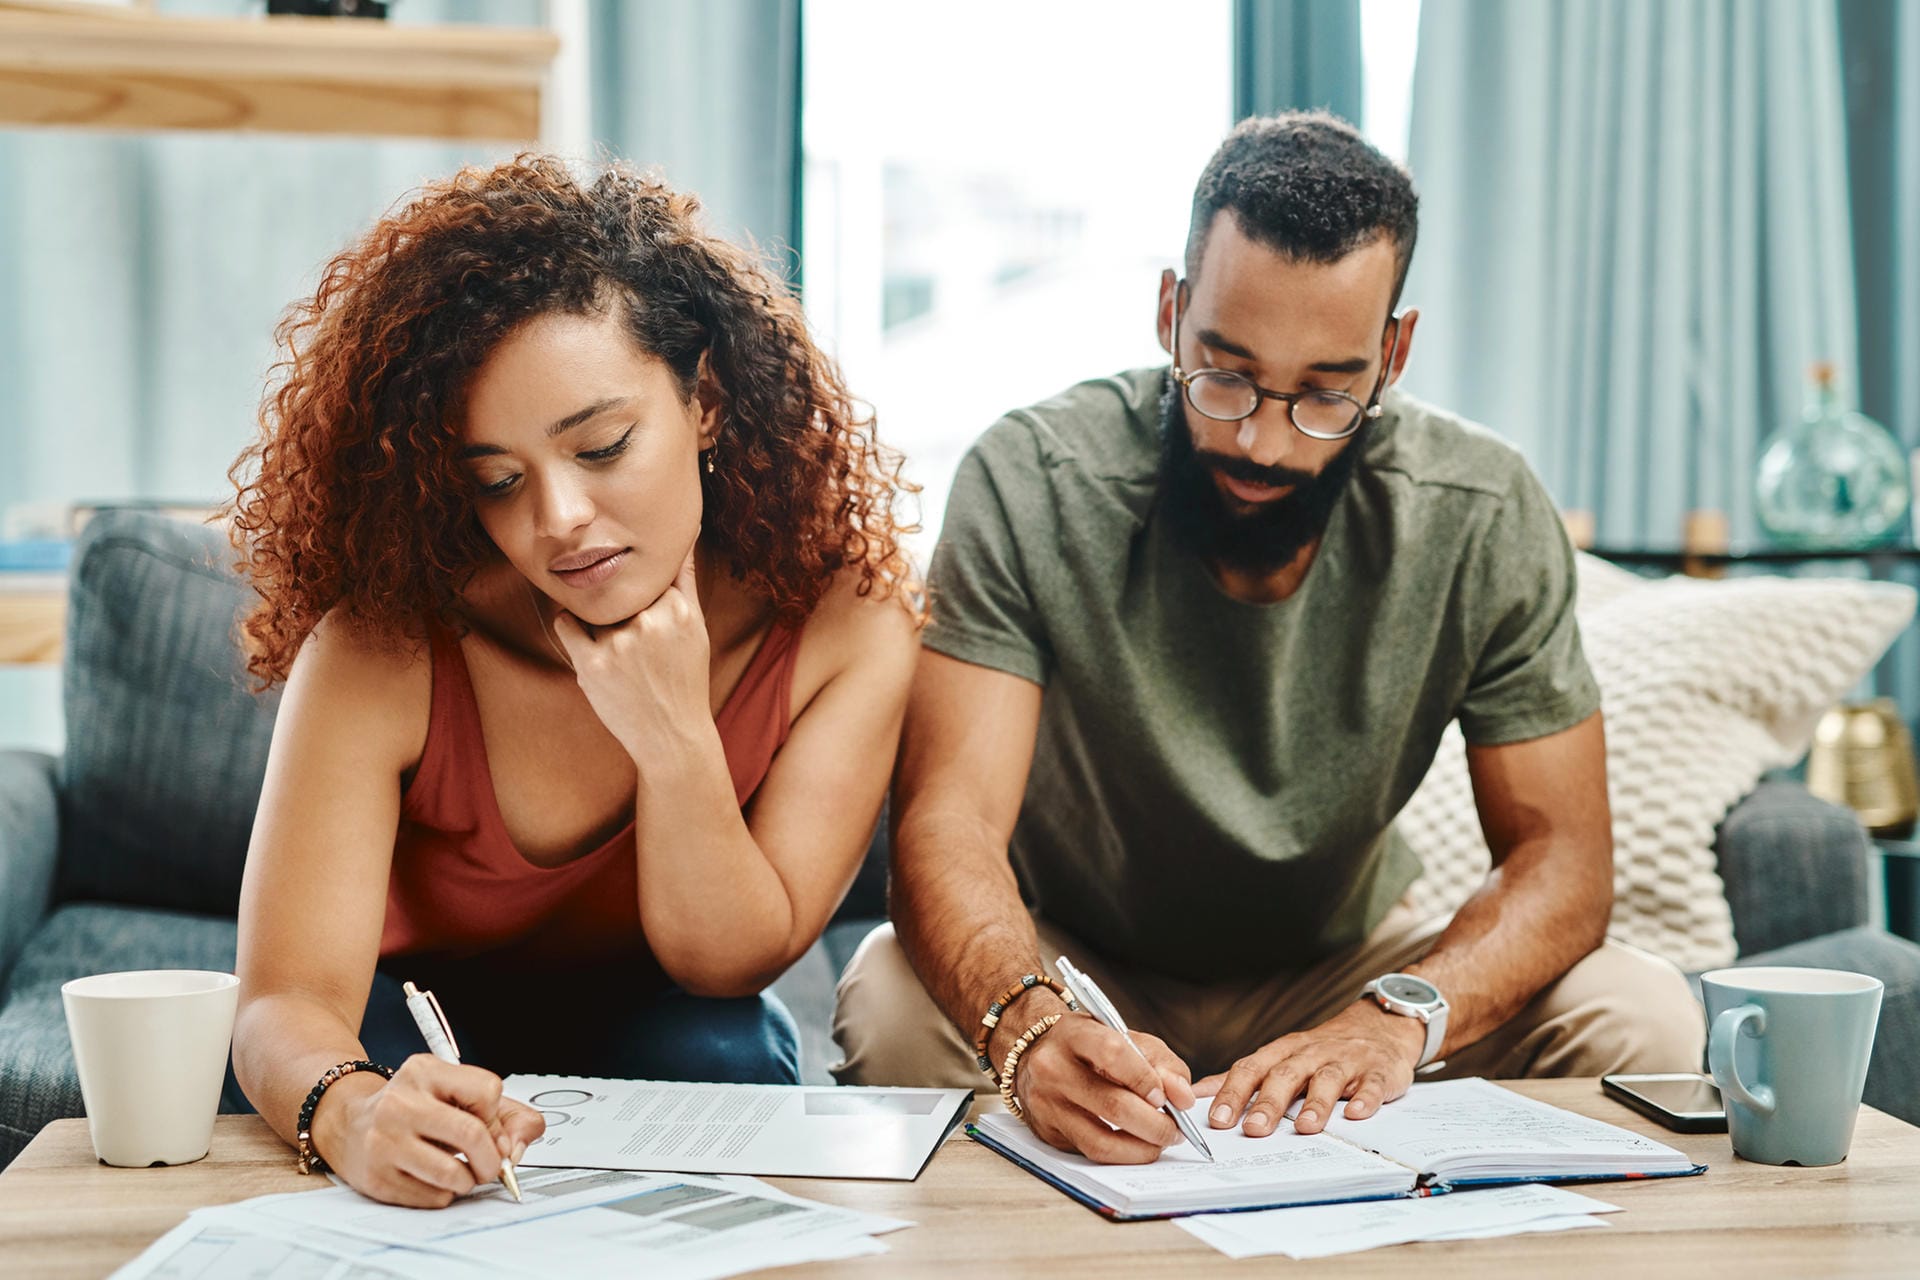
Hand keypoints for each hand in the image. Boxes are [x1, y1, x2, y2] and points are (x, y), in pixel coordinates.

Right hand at [313, 1054, 545, 1207]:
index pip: (487, 1091)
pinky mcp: (377, 1177)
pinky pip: (434, 1197)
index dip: (496, 1115)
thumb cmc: (411, 1107)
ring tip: (460, 1171)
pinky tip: (431, 1177)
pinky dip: (445, 1193)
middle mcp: (401, 1103)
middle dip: (492, 1159)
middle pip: (473, 1135)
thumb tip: (517, 1146)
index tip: (487, 1124)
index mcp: (424, 1071)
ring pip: (454, 1174)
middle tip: (490, 1164)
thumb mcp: (453, 1091)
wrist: (348, 1123)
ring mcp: (385, 1142)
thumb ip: (505, 1113)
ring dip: (468, 1180)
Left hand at [551, 542, 711, 756]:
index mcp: (677, 609)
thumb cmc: (685, 679)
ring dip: (592, 615)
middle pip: (615, 588)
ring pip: (590, 604)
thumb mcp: (695, 626)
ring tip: (612, 642)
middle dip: (614, 601)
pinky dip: (570, 627)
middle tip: (624, 626)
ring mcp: (620, 644)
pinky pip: (566, 625)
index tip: (634, 596)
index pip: (641, 573)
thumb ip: (686, 577)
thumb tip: (688, 530)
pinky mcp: (593, 665)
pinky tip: (587, 642)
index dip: (634, 584)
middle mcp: (649, 622)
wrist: (672, 736)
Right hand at [1009, 1014, 1196, 1163]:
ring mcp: (1046, 1104)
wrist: (1033, 1052)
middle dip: (1155, 1124)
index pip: (1113, 1054)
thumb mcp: (1122, 1035)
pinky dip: (1122, 1155)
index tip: (1168, 1097)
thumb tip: (1183, 1097)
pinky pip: (1091, 1153)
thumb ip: (1159, 1061)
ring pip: (1100, 1141)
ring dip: (1141, 1149)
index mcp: (1072, 1035)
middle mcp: (1052, 1069)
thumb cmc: (1086, 1044)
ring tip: (1161, 1142)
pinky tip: (1137, 1146)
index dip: (1146, 1079)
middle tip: (1176, 1130)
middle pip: (1112, 1105)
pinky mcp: (1047, 1132)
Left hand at [1194, 1000, 1423, 1136]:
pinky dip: (1364, 1098)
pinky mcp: (1376, 1071)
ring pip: (1326, 1079)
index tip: (1216, 1119)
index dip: (1232, 1093)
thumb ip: (1242, 1077)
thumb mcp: (1280, 1057)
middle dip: (1268, 1102)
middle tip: (1253, 1130)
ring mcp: (1344, 1061)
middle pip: (1284, 1075)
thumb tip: (1196, 1095)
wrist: (1377, 1026)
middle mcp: (1309, 1054)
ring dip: (1315, 1103)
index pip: (1250, 1069)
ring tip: (1306, 1128)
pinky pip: (1370, 1084)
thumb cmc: (1319, 1050)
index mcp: (1282, 1052)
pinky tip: (1356, 1114)